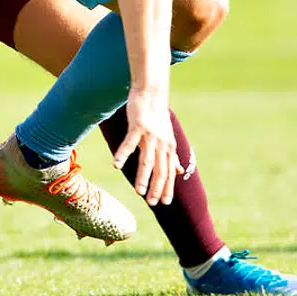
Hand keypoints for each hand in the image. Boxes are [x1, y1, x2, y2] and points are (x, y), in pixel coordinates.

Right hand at [110, 90, 182, 205]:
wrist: (152, 92)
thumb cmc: (158, 115)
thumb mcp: (168, 137)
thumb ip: (172, 155)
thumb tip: (180, 171)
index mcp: (168, 147)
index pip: (169, 172)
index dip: (167, 188)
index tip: (164, 203)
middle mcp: (162, 144)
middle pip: (161, 170)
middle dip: (157, 188)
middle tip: (151, 203)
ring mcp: (151, 136)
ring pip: (148, 161)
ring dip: (143, 177)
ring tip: (138, 191)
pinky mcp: (139, 127)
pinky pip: (130, 144)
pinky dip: (123, 155)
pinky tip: (116, 165)